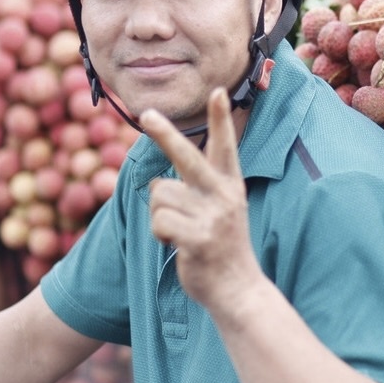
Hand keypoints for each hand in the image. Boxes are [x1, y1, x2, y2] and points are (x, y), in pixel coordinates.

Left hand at [140, 88, 262, 309]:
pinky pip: (159, 221)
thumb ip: (195, 192)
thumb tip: (156, 183)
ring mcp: (212, 216)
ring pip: (160, 195)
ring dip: (159, 215)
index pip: (224, 146)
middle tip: (146, 114)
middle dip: (164, 134)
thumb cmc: (222, 248)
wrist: (238, 290)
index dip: (220, 119)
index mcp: (229, 185)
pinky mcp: (198, 238)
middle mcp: (222, 195)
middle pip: (186, 156)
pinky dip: (159, 234)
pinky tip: (176, 245)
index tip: (218, 92)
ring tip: (180, 233)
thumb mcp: (219, 213)